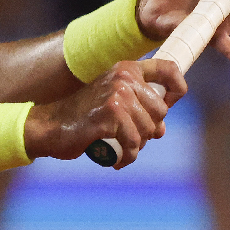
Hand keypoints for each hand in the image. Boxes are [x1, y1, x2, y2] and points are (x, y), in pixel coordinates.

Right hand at [24, 59, 185, 168]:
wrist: (51, 126)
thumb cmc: (84, 116)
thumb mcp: (112, 100)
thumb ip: (139, 107)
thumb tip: (162, 129)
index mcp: (126, 69)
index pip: (168, 69)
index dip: (178, 89)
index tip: (169, 105)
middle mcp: (123, 77)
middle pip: (161, 110)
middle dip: (149, 129)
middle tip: (130, 136)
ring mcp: (116, 96)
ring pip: (149, 130)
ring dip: (137, 145)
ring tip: (121, 147)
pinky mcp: (110, 116)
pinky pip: (134, 143)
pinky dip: (128, 156)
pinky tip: (118, 160)